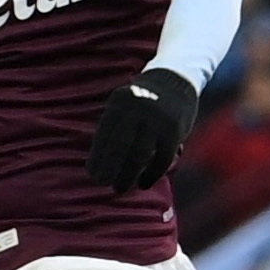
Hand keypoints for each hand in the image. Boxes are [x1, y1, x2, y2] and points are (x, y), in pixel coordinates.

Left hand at [86, 68, 198, 192]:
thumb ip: (114, 129)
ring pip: (139, 155)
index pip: (105, 135)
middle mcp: (137, 109)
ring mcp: (157, 119)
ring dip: (127, 175)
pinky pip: (161, 159)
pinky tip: (144, 184)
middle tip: (104, 183)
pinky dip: (151, 174)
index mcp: (119, 103)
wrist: (176, 81)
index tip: (92, 174)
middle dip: (110, 168)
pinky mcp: (174, 130)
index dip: (97, 157)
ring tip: (120, 188)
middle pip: (119, 146)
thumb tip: (98, 163)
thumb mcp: (124, 106)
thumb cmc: (144, 101)